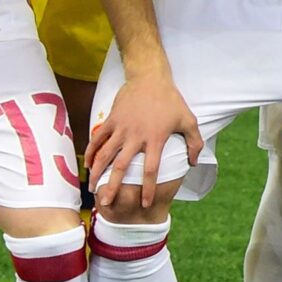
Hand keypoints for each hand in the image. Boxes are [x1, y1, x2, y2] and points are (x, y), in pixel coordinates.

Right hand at [84, 72, 200, 211]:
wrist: (149, 78)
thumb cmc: (171, 100)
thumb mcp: (188, 120)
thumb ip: (194, 143)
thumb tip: (193, 163)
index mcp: (155, 139)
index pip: (151, 169)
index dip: (147, 188)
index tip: (144, 203)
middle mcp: (136, 136)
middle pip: (122, 167)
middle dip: (114, 186)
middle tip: (108, 202)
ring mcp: (121, 128)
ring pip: (105, 155)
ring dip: (97, 173)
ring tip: (92, 188)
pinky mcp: (111, 120)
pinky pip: (97, 139)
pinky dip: (91, 152)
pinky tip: (88, 165)